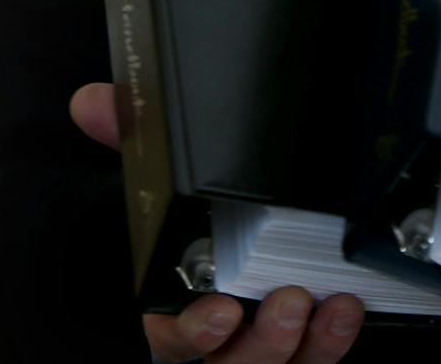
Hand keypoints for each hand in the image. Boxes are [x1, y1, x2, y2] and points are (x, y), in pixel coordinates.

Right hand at [70, 83, 365, 362]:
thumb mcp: (164, 173)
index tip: (218, 311)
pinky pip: (320, 356)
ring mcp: (266, 344)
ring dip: (308, 344)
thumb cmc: (195, 214)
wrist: (253, 221)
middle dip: (262, 342)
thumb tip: (92, 103)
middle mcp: (221, 336)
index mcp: (175, 305)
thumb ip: (131, 139)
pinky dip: (336, 339)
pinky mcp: (309, 342)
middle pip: (234, 362)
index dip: (194, 331)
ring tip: (329, 303)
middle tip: (288, 302)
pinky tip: (349, 306)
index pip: (174, 336)